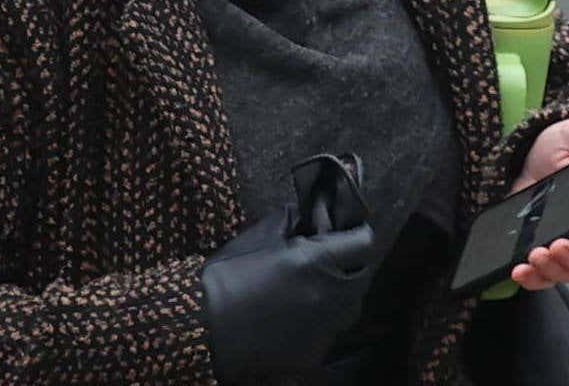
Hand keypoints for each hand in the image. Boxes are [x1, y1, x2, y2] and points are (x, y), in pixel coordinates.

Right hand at [200, 207, 374, 377]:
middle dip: (350, 264)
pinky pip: (331, 331)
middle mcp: (330, 295)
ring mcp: (325, 328)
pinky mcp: (316, 353)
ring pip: (350, 307)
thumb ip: (290, 219)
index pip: (364, 242)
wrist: (205, 328)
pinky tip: (298, 315)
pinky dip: (322, 320)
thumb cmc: (229, 276)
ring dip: (340, 293)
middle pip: (362, 276)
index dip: (357, 232)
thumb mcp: (259, 235)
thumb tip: (308, 214)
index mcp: (317, 261)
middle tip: (329, 259)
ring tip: (315, 287)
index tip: (346, 230)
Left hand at [506, 117, 568, 290]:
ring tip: (527, 260)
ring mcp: (560, 244)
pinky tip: (516, 270)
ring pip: (560, 275)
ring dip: (545, 273)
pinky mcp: (538, 247)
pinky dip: (530, 278)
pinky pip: (539, 275)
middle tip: (543, 251)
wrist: (527, 154)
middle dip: (563, 265)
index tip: (563, 244)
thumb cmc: (560, 146)